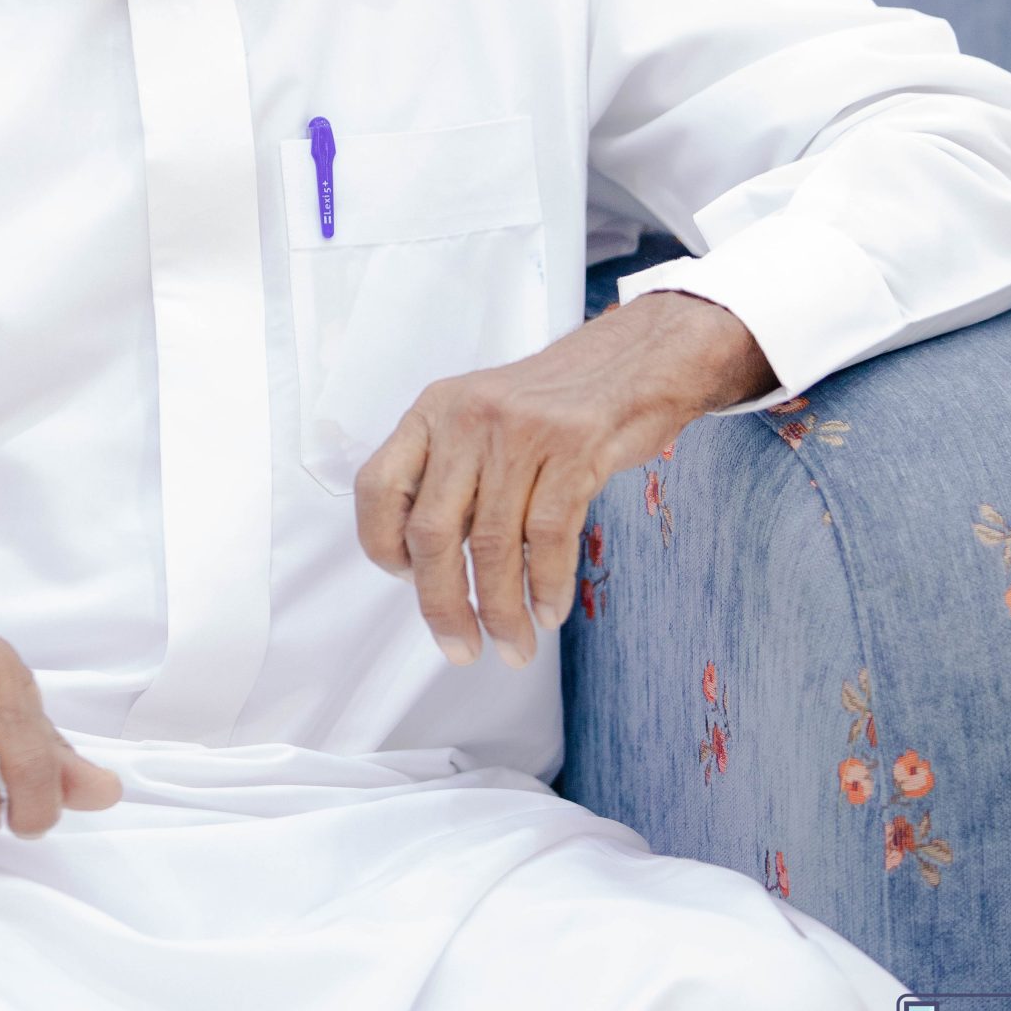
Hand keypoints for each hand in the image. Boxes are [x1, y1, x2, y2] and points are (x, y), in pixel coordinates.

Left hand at [354, 292, 771, 664]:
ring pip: (494, 545)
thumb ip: (450, 474)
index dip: (381, 542)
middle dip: (442, 604)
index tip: (406, 578)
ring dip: (501, 610)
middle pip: (434, 531)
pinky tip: (549, 611)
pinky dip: (548, 585)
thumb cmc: (553, 402)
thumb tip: (427, 562)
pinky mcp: (574, 448)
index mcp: (433, 411)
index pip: (378, 486)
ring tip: (512, 646)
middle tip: (459, 648)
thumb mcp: (480, 416)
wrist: (633, 362)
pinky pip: (548, 537)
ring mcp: (521, 432)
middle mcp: (467, 418)